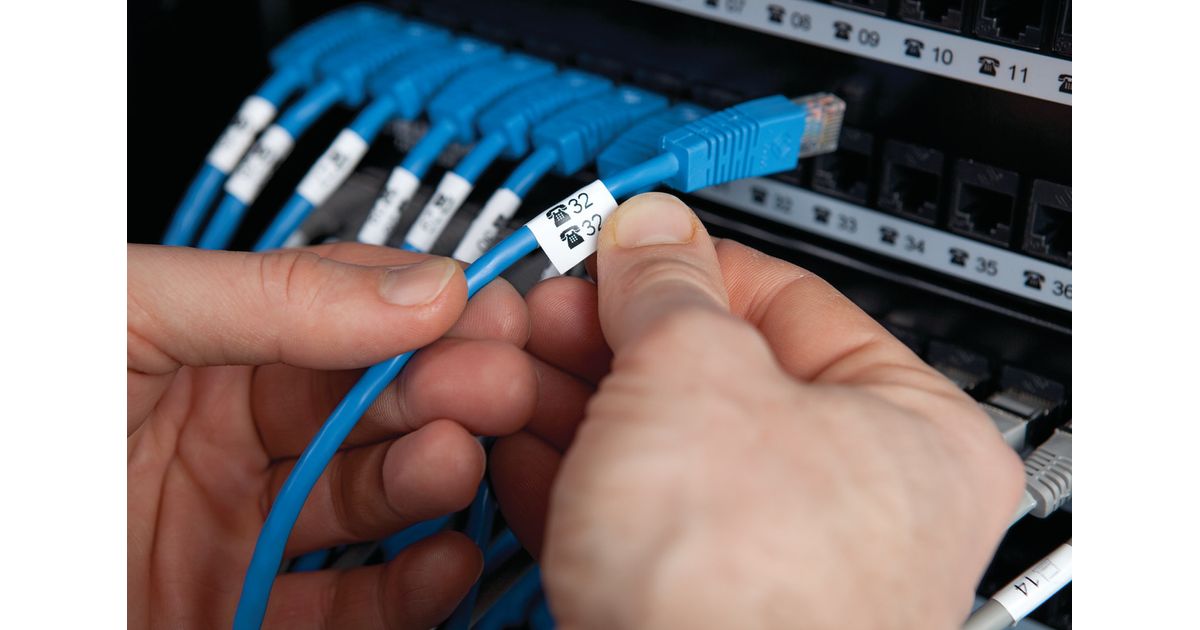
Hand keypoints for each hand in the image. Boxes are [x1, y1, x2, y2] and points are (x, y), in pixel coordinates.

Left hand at [128, 243, 536, 627]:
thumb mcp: (124, 315)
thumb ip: (272, 294)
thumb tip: (419, 287)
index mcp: (204, 343)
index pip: (345, 314)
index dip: (423, 310)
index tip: (491, 312)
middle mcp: (228, 433)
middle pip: (372, 406)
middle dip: (444, 390)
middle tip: (499, 386)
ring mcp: (238, 526)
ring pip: (368, 500)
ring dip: (431, 478)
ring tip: (456, 463)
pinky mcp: (235, 613)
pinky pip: (344, 608)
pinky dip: (407, 590)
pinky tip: (444, 559)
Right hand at [489, 193, 1023, 628]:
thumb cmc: (748, 596)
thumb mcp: (697, 373)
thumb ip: (668, 286)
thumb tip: (650, 231)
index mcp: (908, 430)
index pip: (786, 300)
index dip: (685, 262)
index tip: (613, 249)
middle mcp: (851, 503)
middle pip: (710, 377)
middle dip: (608, 339)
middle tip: (541, 312)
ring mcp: (765, 566)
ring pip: (656, 451)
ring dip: (572, 403)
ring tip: (503, 368)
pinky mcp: (689, 611)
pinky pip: (628, 522)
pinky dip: (568, 480)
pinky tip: (512, 443)